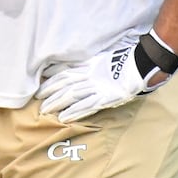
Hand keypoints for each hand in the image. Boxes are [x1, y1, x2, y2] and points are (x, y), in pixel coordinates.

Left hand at [35, 33, 177, 123]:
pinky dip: (74, 112)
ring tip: (45, 111)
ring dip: (57, 103)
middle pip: (64, 85)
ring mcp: (97, 87)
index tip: (38, 86)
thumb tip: (67, 67)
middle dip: (49, 93)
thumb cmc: (120, 63)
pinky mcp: (105, 98)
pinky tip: (63, 118)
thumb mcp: (98, 60)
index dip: (50, 80)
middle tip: (37, 102)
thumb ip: (84, 65)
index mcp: (87, 66)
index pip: (64, 73)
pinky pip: (86, 106)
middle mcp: (89, 76)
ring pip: (72, 95)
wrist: (140, 65)